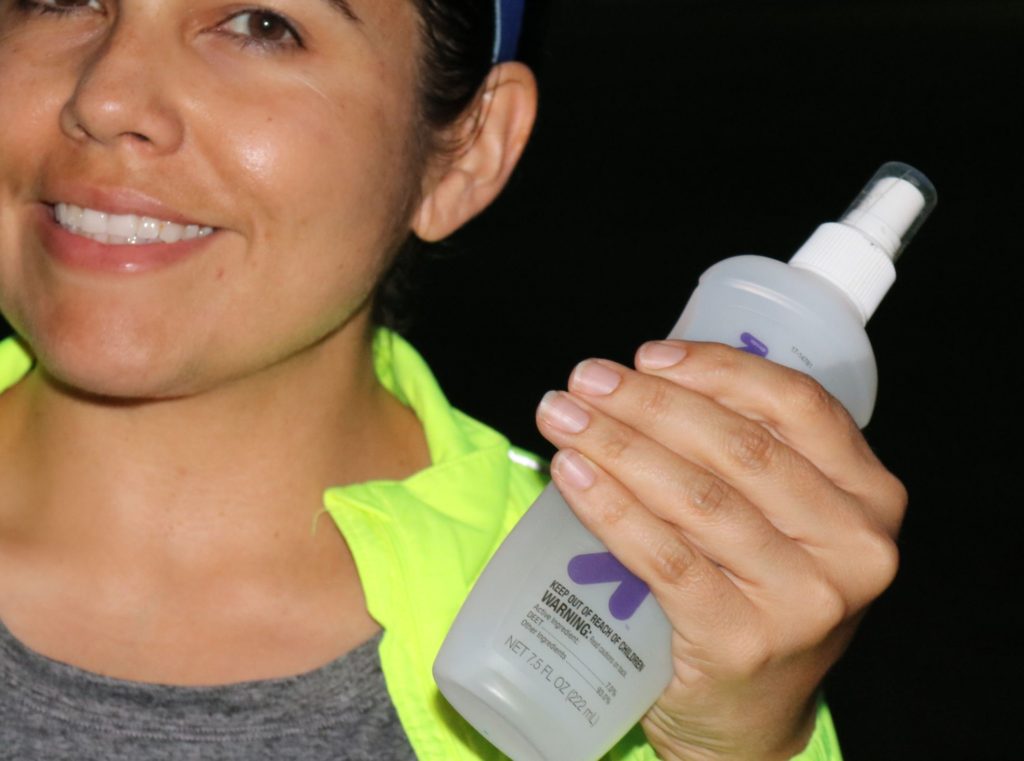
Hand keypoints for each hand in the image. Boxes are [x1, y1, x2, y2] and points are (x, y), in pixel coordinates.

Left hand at [535, 340, 904, 760]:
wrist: (746, 714)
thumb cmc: (754, 595)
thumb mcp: (784, 522)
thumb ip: (748, 456)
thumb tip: (641, 380)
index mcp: (869, 497)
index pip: (797, 405)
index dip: (717, 369)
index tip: (647, 355)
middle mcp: (853, 547)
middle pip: (737, 447)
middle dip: (649, 403)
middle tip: (584, 381)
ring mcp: (802, 600)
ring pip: (695, 497)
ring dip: (617, 445)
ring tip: (562, 417)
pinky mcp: (742, 641)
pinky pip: (663, 557)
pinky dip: (609, 506)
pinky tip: (571, 472)